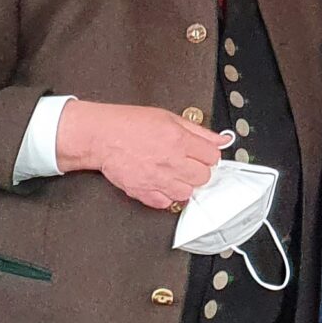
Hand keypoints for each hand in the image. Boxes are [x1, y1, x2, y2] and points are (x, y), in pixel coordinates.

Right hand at [56, 101, 222, 208]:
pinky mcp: (143, 191)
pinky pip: (165, 204)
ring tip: (174, 174)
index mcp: (179, 140)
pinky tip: (161, 184)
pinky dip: (166, 196)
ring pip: (187, 193)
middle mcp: (171, 161)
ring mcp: (157, 179)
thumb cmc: (129, 124)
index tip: (202, 154)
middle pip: (204, 177)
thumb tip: (221, 139)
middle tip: (187, 164)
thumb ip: (198, 131)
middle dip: (198, 170)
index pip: (213, 157)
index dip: (208, 155)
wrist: (100, 136)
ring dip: (184, 185)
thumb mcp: (169, 118)